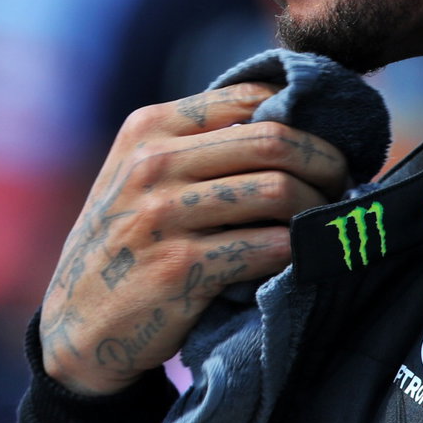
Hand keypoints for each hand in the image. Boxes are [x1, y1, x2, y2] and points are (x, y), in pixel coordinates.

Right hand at [39, 82, 347, 395]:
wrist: (77, 325)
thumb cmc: (127, 242)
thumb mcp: (140, 175)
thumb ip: (198, 144)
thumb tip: (293, 122)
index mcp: (147, 128)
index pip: (248, 96)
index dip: (303, 115)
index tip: (327, 141)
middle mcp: (151, 164)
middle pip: (273, 138)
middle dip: (325, 159)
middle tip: (344, 182)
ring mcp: (163, 216)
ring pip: (278, 191)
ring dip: (318, 208)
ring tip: (328, 220)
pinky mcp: (181, 269)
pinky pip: (266, 248)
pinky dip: (298, 252)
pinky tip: (304, 257)